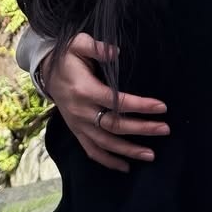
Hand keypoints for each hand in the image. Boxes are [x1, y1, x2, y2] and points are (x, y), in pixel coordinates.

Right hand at [43, 33, 169, 172]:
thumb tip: (115, 52)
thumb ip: (96, 47)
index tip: (162, 107)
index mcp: (85, 90)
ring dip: (129, 151)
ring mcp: (78, 125)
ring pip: (106, 143)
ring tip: (151, 155)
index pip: (117, 102)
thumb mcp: (78, 44)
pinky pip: (92, 151)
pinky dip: (108, 161)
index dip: (140, 106)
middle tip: (164, 129)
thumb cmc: (68, 57)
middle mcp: (82, 112)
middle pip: (115, 126)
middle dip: (142, 129)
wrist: (46, 72)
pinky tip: (125, 167)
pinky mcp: (77, 132)